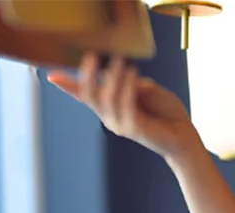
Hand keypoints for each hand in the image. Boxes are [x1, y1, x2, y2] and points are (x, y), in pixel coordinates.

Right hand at [46, 53, 202, 160]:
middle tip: (92, 55)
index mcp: (110, 106)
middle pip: (89, 96)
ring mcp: (120, 124)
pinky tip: (133, 74)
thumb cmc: (165, 111)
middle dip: (87, 76)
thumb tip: (120, 73)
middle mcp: (110, 117)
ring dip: (114, 77)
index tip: (51, 75)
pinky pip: (126, 105)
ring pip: (107, 99)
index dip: (68, 86)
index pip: (85, 95)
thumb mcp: (147, 90)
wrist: (183, 135)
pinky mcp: (134, 128)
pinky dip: (128, 88)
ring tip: (123, 61)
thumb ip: (132, 82)